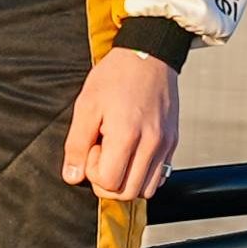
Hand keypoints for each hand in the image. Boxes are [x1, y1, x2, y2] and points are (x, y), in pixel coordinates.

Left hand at [61, 47, 178, 201]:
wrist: (149, 55)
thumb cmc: (118, 75)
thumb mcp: (87, 105)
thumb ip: (77, 144)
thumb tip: (73, 175)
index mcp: (127, 134)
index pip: (109, 183)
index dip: (94, 173)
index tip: (93, 149)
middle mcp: (151, 144)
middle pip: (128, 193)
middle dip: (109, 181)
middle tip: (103, 153)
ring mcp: (165, 144)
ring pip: (147, 189)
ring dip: (127, 180)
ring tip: (119, 154)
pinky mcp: (173, 142)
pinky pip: (160, 175)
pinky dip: (144, 174)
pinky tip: (133, 154)